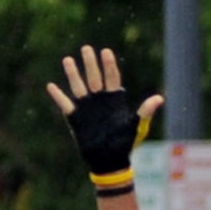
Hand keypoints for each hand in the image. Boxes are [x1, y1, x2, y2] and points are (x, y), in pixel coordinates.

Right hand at [47, 46, 160, 178]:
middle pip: (94, 77)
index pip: (112, 77)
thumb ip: (145, 111)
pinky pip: (65, 104)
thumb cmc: (125, 144)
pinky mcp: (75, 118)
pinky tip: (51, 86)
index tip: (106, 51)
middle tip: (86, 48)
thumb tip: (159, 98)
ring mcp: (87, 108)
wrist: (109, 161)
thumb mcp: (136, 126)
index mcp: (115, 100)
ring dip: (73, 74)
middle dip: (90, 63)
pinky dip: (58, 96)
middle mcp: (100, 101)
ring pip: (78, 87)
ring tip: (68, 59)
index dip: (109, 65)